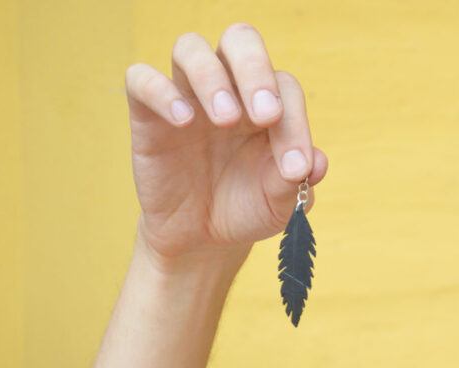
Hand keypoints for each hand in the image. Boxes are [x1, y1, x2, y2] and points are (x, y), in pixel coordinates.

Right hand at [125, 23, 326, 268]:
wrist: (203, 238)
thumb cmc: (247, 207)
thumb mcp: (279, 204)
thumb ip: (296, 181)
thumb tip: (316, 163)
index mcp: (267, 103)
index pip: (284, 87)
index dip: (295, 122)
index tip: (295, 167)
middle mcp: (230, 89)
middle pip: (240, 40)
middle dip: (256, 68)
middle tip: (265, 115)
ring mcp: (188, 96)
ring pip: (190, 48)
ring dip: (211, 77)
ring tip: (225, 119)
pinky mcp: (148, 114)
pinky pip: (141, 79)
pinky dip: (161, 91)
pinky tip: (183, 121)